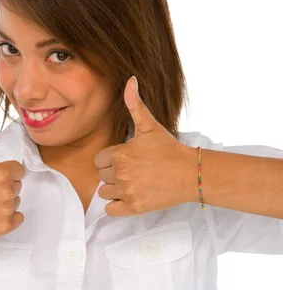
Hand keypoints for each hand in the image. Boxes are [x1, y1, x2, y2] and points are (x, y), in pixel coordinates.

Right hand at [0, 107, 25, 239]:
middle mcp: (7, 191)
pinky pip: (18, 219)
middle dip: (4, 187)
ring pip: (16, 202)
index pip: (18, 170)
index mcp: (2, 172)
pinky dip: (8, 218)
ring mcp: (5, 210)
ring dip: (5, 202)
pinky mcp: (3, 227)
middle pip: (17, 186)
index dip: (5, 172)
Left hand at [94, 76, 196, 216]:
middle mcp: (120, 173)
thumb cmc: (169, 149)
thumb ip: (135, 104)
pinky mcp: (133, 207)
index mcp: (119, 153)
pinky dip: (116, 206)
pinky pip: (110, 210)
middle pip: (102, 176)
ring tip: (132, 184)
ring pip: (104, 192)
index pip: (99, 159)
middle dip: (114, 173)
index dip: (111, 159)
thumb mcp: (150, 125)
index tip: (127, 159)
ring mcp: (126, 191)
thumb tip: (130, 80)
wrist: (190, 173)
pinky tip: (128, 197)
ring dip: (114, 189)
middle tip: (133, 171)